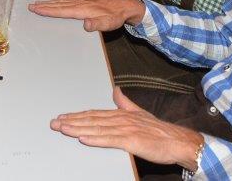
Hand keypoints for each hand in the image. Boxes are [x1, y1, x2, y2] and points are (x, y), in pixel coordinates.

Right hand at [28, 0, 144, 31]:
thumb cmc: (116, 16)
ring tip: (39, 3)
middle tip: (31, 6)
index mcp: (84, 10)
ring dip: (50, 2)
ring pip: (63, 1)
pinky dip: (60, 0)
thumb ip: (97, 25)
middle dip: (45, 5)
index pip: (62, 11)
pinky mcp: (86, 0)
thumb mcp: (109, 24)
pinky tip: (58, 0)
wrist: (125, 6)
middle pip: (59, 4)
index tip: (37, 9)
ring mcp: (83, 0)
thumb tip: (85, 25)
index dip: (49, 10)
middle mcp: (81, 3)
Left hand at [51, 88, 204, 168]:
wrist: (177, 140)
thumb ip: (125, 103)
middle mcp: (120, 119)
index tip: (62, 118)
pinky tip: (83, 138)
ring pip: (96, 129)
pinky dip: (95, 139)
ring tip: (62, 129)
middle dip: (71, 122)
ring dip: (77, 129)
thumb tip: (116, 91)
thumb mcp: (140, 113)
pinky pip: (110, 140)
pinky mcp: (131, 140)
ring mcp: (125, 130)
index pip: (93, 114)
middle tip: (54, 123)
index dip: (76, 116)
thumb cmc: (159, 131)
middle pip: (91, 120)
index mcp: (121, 114)